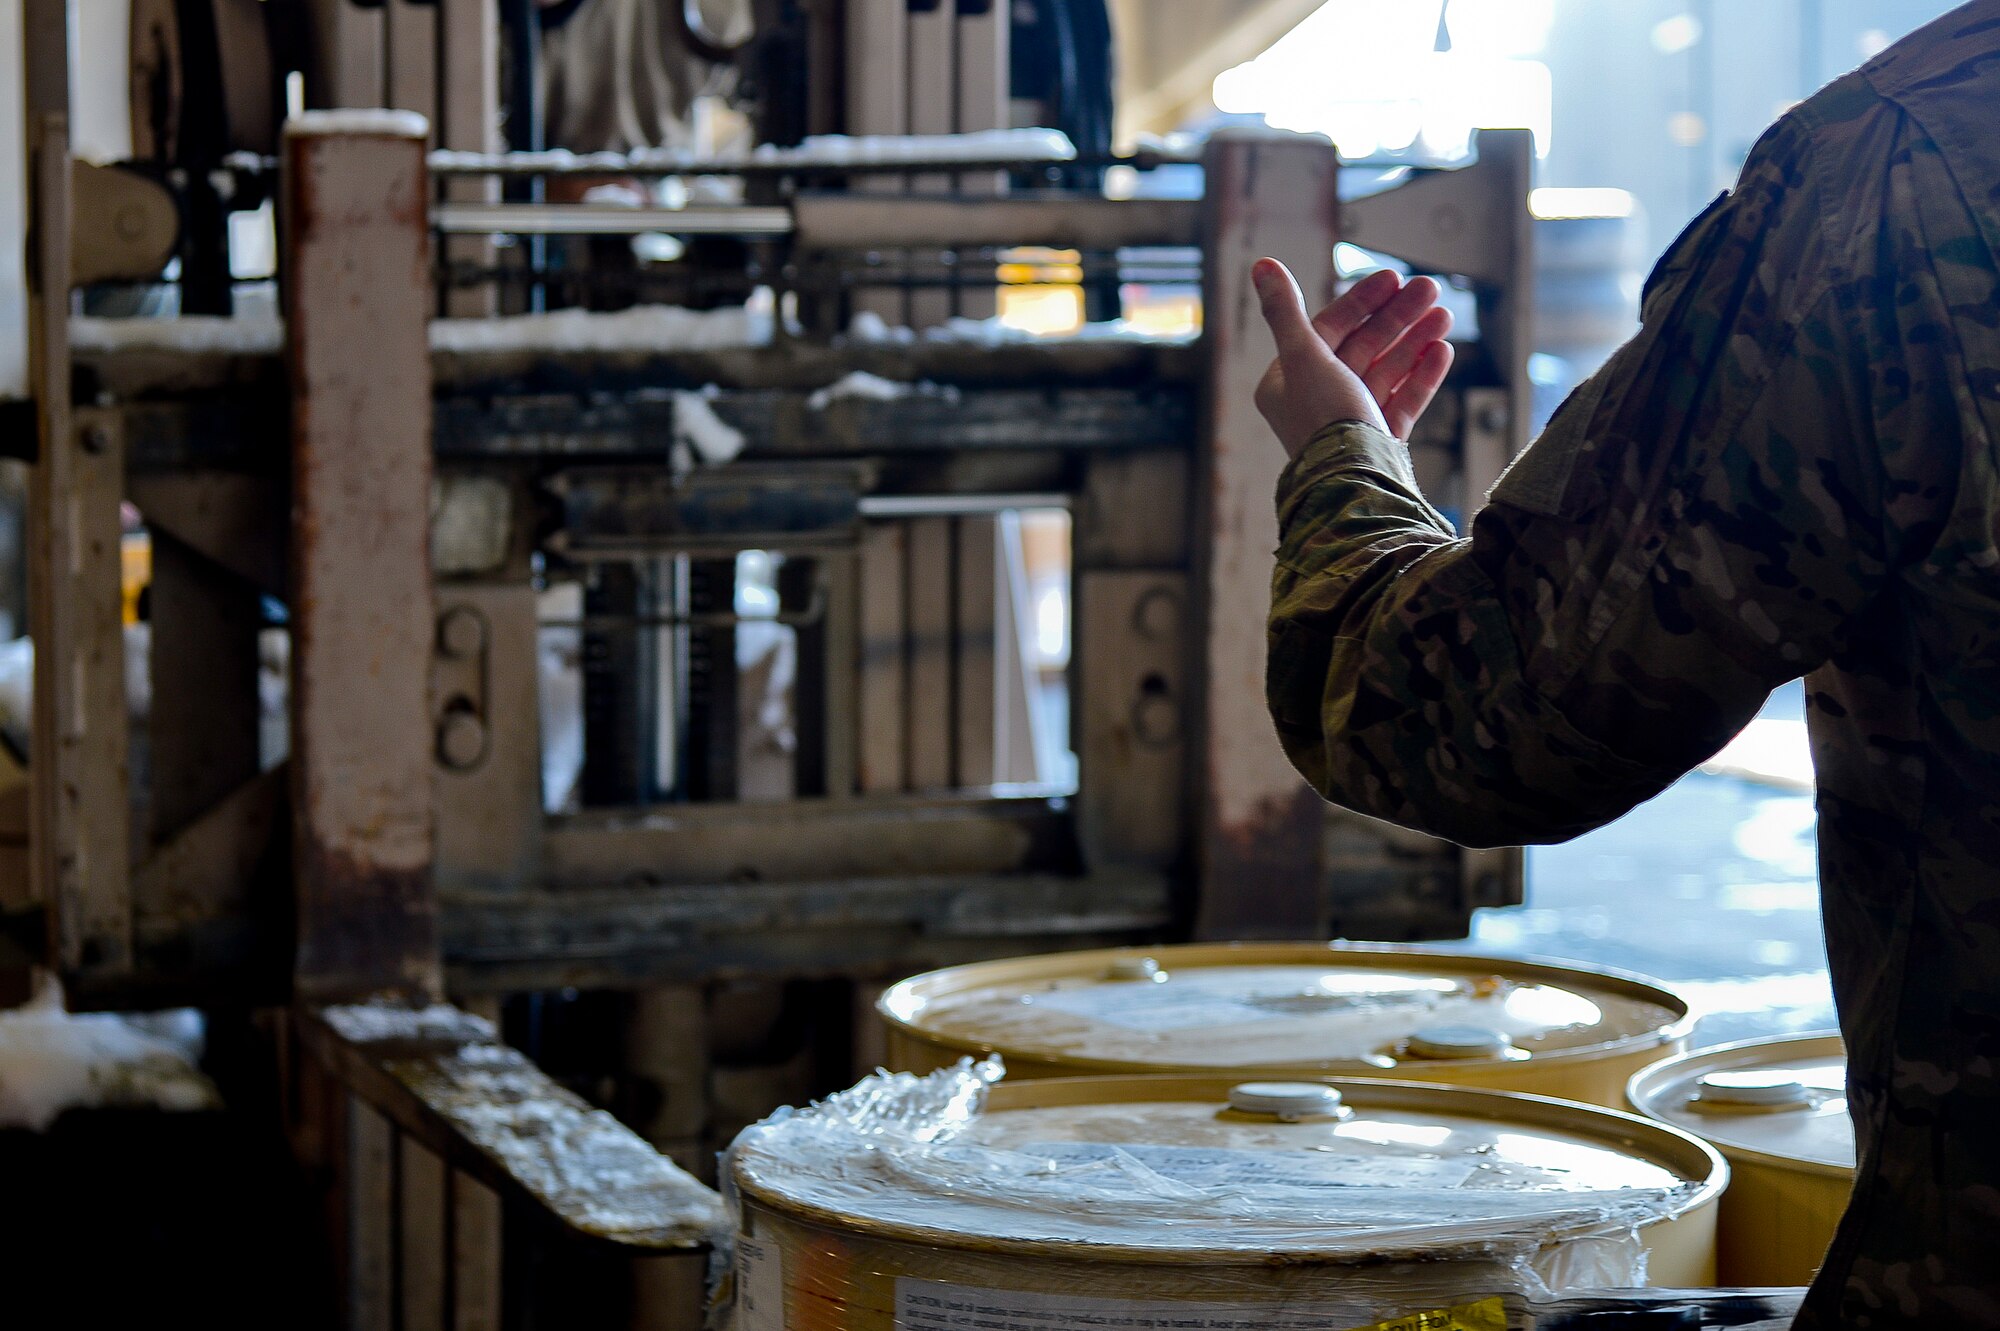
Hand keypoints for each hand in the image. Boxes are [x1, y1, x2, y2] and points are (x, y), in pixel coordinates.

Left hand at [1252, 259, 1454, 457]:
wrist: (1354, 486)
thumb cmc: (1323, 422)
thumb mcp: (1303, 357)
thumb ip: (1285, 311)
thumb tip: (1261, 265)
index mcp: (1288, 383)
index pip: (1328, 330)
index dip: (1361, 302)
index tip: (1392, 278)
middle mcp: (1316, 402)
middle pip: (1361, 347)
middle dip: (1397, 317)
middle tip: (1430, 289)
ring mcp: (1351, 423)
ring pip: (1386, 372)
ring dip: (1415, 341)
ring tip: (1445, 316)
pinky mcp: (1379, 442)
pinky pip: (1402, 402)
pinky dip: (1421, 376)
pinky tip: (1442, 351)